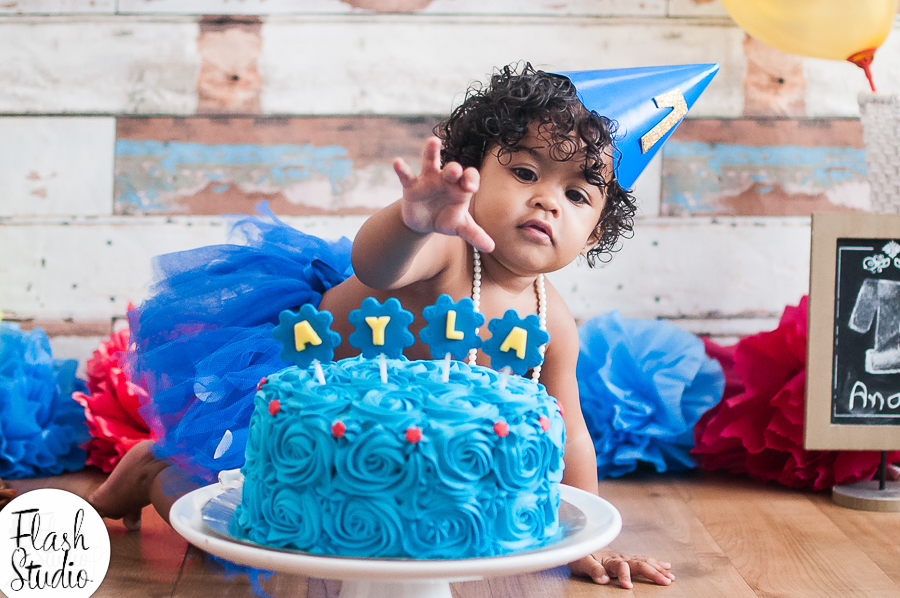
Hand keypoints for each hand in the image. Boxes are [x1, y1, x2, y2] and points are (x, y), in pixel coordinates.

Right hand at [393, 136, 494, 252]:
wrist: (424, 222)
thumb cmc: (447, 219)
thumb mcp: (460, 227)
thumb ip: (475, 234)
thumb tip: (492, 247)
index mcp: (461, 187)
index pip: (470, 177)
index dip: (471, 179)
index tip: (470, 187)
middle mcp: (446, 180)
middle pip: (452, 169)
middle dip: (454, 169)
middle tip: (455, 171)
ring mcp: (428, 180)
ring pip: (431, 162)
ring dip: (432, 151)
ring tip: (433, 141)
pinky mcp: (411, 185)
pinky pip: (407, 175)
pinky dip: (401, 168)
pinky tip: (397, 162)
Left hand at [568, 549, 673, 588]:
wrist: (584, 544)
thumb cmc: (582, 556)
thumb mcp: (582, 563)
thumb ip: (592, 570)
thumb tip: (604, 580)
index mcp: (609, 560)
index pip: (620, 567)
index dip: (624, 577)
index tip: (628, 587)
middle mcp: (620, 557)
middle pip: (639, 564)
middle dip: (653, 573)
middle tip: (666, 582)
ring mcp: (625, 557)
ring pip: (645, 561)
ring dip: (658, 569)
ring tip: (670, 577)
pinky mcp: (628, 558)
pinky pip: (644, 559)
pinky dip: (656, 563)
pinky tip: (666, 566)